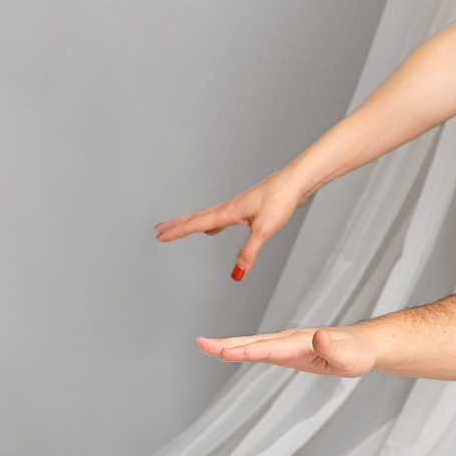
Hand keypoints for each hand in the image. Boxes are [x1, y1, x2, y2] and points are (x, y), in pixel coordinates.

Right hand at [155, 170, 305, 281]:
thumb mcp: (263, 230)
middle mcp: (230, 207)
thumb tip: (237, 274)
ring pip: (209, 216)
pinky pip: (222, 216)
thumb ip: (248, 253)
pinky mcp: (250, 206)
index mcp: (229, 212)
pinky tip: (216, 227)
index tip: (159, 236)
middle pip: (197, 217)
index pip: (197, 223)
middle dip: (177, 225)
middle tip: (158, 230)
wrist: (297, 181)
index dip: (177, 231)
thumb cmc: (281, 199)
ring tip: (180, 228)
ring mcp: (239, 206)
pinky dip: (213, 223)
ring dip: (192, 223)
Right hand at [196, 326, 373, 377]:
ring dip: (227, 345)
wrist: (362, 344)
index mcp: (303, 342)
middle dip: (227, 345)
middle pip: (254, 343)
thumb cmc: (357, 352)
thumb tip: (318, 336)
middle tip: (200, 344)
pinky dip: (238, 349)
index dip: (248, 352)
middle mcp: (290, 340)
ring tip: (202, 346)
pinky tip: (223, 351)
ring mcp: (286, 344)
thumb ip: (332, 348)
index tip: (226, 353)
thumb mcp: (349, 356)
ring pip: (252, 344)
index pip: (271, 348)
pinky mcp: (285, 351)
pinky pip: (258, 349)